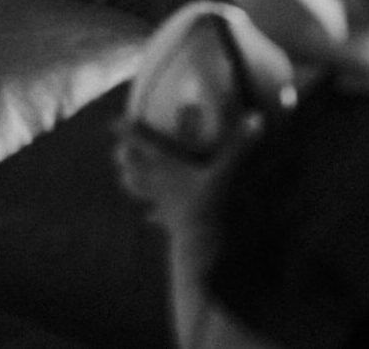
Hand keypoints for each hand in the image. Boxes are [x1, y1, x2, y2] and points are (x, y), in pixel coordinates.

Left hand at [113, 116, 259, 234]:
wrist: (201, 252)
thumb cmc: (208, 207)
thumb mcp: (227, 172)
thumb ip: (240, 145)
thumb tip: (256, 116)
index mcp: (168, 168)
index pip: (144, 145)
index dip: (128, 132)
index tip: (112, 122)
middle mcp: (161, 185)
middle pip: (135, 170)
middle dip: (126, 158)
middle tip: (117, 150)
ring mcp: (164, 207)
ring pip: (141, 192)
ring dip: (134, 183)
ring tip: (125, 177)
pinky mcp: (172, 225)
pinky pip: (158, 217)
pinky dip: (153, 213)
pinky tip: (149, 216)